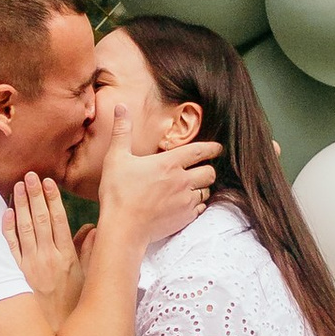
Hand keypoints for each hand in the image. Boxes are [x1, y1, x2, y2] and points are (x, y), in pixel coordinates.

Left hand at [4, 171, 84, 322]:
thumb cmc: (72, 307)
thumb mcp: (87, 280)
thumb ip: (89, 252)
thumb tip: (92, 228)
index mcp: (66, 258)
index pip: (59, 221)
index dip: (53, 199)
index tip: (49, 182)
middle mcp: (48, 259)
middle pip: (40, 220)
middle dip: (35, 195)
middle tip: (30, 174)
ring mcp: (29, 266)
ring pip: (24, 229)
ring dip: (22, 205)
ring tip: (18, 186)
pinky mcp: (15, 275)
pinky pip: (9, 248)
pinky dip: (8, 229)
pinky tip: (7, 212)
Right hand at [96, 131, 218, 251]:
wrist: (123, 228)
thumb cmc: (118, 193)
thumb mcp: (116, 158)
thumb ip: (122, 131)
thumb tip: (121, 107)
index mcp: (169, 163)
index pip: (199, 151)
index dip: (212, 148)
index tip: (218, 148)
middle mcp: (182, 181)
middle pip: (209, 172)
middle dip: (208, 170)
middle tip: (202, 169)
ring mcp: (185, 201)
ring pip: (206, 191)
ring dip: (202, 188)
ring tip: (193, 187)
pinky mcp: (184, 218)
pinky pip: (200, 209)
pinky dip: (197, 205)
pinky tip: (186, 204)